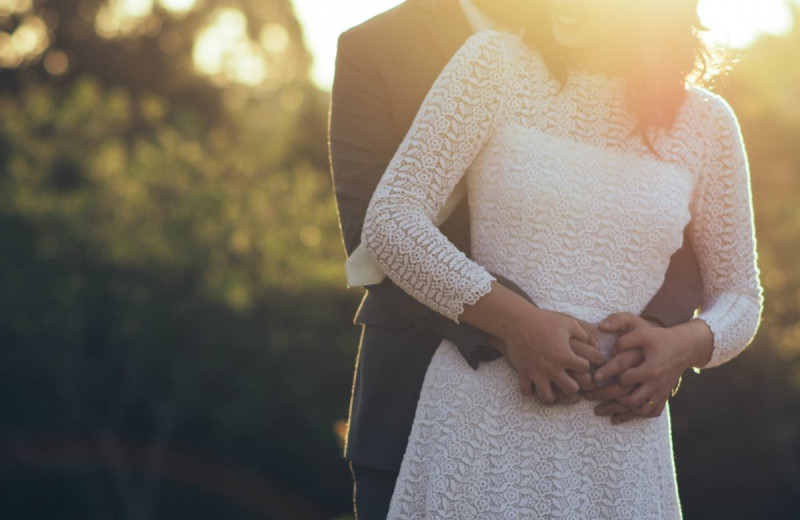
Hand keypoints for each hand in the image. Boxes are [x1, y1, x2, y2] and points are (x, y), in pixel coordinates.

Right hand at [490, 309, 604, 403]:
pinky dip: (532, 390)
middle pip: (572, 389)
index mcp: (565, 356)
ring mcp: (537, 373)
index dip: (585, 365)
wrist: (517, 321)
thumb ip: (583, 334)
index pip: (585, 369)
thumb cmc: (544, 320)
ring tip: (554, 387)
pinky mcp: (523, 374)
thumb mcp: (568, 323)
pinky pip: (527, 392)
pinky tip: (535, 383)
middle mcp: (552, 368)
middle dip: (575, 386)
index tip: (580, 361)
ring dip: (553, 394)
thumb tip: (591, 344)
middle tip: (572, 380)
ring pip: (548, 397)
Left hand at [592, 312, 711, 423]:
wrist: (686, 346)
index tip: (592, 378)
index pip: (625, 378)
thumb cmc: (662, 338)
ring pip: (638, 409)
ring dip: (618, 412)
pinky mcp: (664, 395)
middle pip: (629, 399)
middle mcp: (655, 384)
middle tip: (588, 396)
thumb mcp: (643, 334)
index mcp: (650, 369)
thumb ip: (625, 340)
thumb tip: (608, 347)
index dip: (608, 377)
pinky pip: (651, 411)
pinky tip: (619, 418)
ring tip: (599, 410)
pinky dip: (635, 416)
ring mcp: (660, 391)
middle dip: (607, 399)